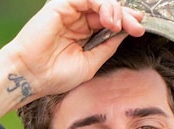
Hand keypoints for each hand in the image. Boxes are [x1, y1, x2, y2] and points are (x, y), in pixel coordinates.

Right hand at [0, 0, 145, 117]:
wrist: (33, 77)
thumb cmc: (56, 75)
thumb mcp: (92, 62)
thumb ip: (108, 45)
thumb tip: (126, 33)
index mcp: (86, 33)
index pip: (112, 21)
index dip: (127, 22)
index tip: (140, 30)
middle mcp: (79, 20)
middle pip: (110, 9)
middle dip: (127, 16)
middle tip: (138, 27)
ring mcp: (70, 11)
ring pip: (101, 1)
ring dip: (116, 10)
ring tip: (119, 25)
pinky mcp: (61, 5)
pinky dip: (102, 5)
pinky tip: (108, 20)